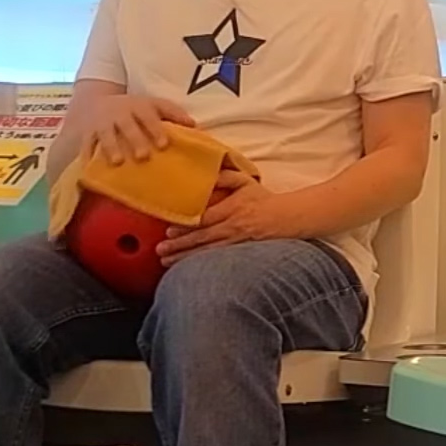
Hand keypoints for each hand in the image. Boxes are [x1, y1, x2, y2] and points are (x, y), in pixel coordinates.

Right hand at [81, 94, 194, 165]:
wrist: (96, 100)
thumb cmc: (133, 108)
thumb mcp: (152, 104)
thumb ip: (172, 113)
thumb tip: (194, 125)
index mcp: (138, 106)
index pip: (148, 116)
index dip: (156, 129)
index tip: (164, 144)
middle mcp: (119, 112)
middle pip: (128, 125)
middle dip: (135, 140)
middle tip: (143, 156)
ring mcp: (102, 122)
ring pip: (106, 134)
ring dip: (111, 147)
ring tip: (117, 162)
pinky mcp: (87, 132)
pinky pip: (86, 143)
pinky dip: (87, 154)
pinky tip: (89, 167)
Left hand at [156, 170, 302, 262]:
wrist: (286, 218)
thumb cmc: (263, 199)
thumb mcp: (246, 181)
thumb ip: (225, 176)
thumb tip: (206, 175)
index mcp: (232, 209)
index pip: (204, 219)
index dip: (186, 226)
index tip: (168, 231)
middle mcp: (233, 228)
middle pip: (202, 239)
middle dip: (179, 246)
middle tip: (159, 251)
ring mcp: (236, 243)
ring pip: (206, 253)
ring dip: (185, 258)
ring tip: (166, 262)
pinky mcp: (240, 254)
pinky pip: (217, 261)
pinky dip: (201, 265)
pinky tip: (188, 270)